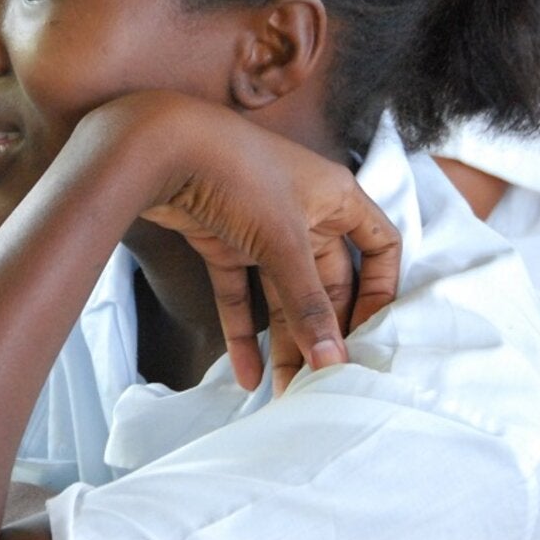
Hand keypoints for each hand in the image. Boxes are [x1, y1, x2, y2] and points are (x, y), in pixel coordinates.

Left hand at [105, 93, 401, 393]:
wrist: (160, 146)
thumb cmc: (237, 172)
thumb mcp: (283, 242)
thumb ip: (308, 304)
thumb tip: (333, 361)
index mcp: (335, 197)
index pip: (378, 246)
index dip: (380, 290)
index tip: (371, 336)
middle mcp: (303, 212)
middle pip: (327, 282)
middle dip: (323, 333)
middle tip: (321, 384)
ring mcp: (261, 227)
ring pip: (281, 294)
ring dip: (282, 342)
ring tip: (284, 393)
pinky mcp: (222, 240)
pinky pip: (239, 293)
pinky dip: (241, 331)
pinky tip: (245, 374)